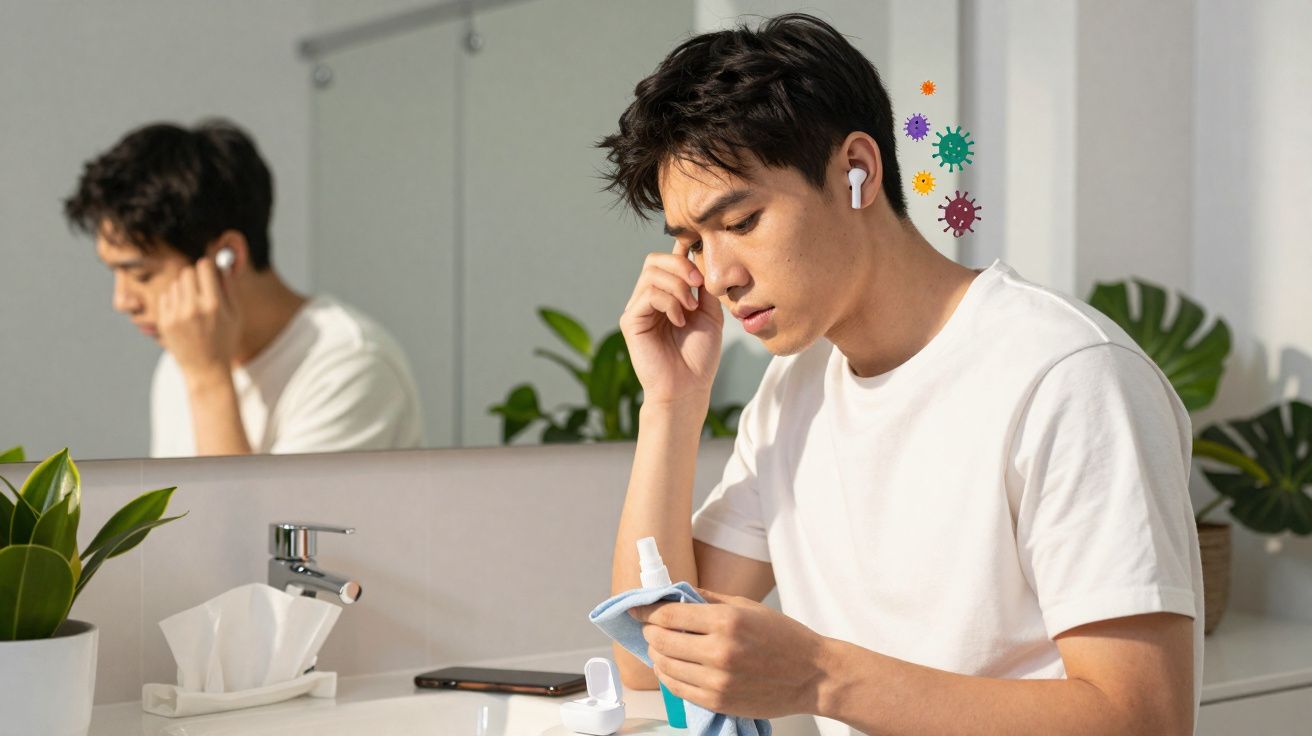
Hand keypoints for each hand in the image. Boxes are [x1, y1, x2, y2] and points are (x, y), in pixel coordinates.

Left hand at [157, 257, 240, 381]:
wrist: (205, 369)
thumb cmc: (224, 341)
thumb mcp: (235, 316)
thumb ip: (229, 289)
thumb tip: (221, 265)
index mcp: (214, 304)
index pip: (204, 266)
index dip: (208, 266)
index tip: (209, 272)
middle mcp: (193, 308)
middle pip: (187, 272)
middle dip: (195, 277)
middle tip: (201, 288)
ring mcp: (176, 315)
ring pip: (176, 284)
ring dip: (184, 289)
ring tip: (193, 306)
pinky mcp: (164, 322)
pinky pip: (166, 297)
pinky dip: (174, 301)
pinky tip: (183, 315)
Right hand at [619, 247, 723, 406]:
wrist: (689, 386)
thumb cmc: (699, 355)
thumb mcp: (709, 313)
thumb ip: (703, 286)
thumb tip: (699, 256)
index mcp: (666, 296)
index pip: (667, 261)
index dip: (681, 251)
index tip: (700, 250)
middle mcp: (648, 299)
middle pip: (654, 260)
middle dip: (680, 264)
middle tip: (699, 283)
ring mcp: (638, 309)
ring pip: (651, 274)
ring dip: (677, 286)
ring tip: (691, 307)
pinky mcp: (630, 321)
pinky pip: (648, 294)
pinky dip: (669, 302)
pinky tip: (679, 320)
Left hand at [630, 588, 830, 718]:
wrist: (812, 675)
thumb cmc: (784, 637)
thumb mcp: (747, 607)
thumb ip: (708, 600)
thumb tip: (675, 593)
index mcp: (726, 622)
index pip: (669, 615)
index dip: (647, 611)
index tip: (638, 609)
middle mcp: (719, 651)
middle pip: (662, 641)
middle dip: (650, 632)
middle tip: (650, 627)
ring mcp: (718, 681)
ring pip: (666, 667)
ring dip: (657, 655)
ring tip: (660, 647)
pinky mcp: (718, 702)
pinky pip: (678, 689)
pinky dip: (668, 676)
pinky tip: (671, 667)